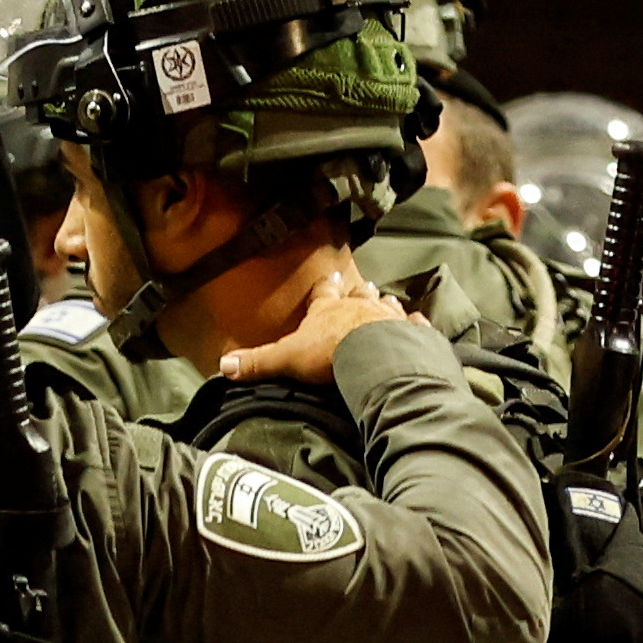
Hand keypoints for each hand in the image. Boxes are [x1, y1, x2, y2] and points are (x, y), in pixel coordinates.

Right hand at [204, 249, 404, 384]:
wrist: (375, 357)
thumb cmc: (329, 354)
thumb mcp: (287, 359)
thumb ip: (258, 362)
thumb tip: (223, 366)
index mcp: (328, 310)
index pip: (323, 294)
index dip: (324, 288)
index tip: (328, 277)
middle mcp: (359, 306)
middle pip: (357, 294)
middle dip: (358, 290)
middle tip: (363, 284)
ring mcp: (388, 317)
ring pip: (387, 304)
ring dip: (386, 302)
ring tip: (388, 297)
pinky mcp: (411, 334)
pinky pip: (414, 325)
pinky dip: (416, 324)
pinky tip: (420, 320)